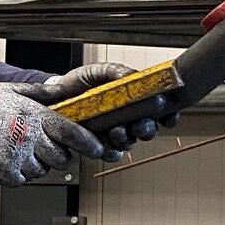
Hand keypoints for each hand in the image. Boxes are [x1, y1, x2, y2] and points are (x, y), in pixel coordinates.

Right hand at [0, 83, 104, 185]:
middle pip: (61, 158)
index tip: (97, 148)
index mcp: (34, 115)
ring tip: (18, 150)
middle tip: (45, 148)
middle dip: (58, 156)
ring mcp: (16, 156)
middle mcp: (28, 137)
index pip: (72, 133)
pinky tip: (6, 158)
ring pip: (42, 171)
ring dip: (37, 165)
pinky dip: (18, 173)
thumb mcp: (11, 90)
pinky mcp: (3, 172)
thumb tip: (62, 90)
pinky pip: (23, 180)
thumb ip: (40, 93)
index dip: (89, 143)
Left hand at [15, 62, 179, 153]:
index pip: (159, 110)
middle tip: (138, 125)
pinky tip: (106, 145)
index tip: (169, 115)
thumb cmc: (80, 82)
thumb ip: (116, 71)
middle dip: (146, 129)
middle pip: (147, 129)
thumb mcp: (99, 70)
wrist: (55, 93)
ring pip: (130, 142)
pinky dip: (111, 151)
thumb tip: (132, 76)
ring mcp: (114, 133)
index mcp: (134, 100)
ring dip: (126, 139)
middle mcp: (128, 119)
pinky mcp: (98, 144)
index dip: (169, 114)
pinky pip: (111, 153)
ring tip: (116, 131)